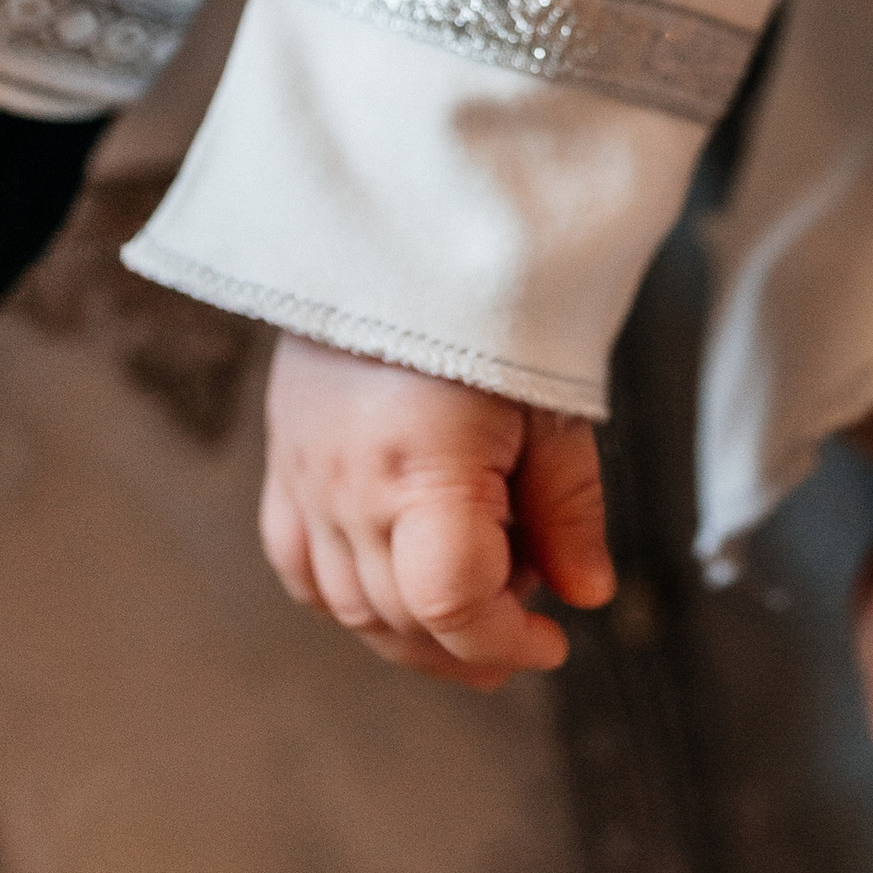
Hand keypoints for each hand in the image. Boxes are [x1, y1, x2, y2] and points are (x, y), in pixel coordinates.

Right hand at [259, 335, 614, 686]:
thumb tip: (586, 595)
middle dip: (472, 639)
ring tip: (477, 606)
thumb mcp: (553, 400)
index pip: (451, 603)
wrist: (401, 232)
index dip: (505, 640)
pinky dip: (348, 597)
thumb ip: (568, 506)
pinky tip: (396, 589)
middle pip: (403, 616)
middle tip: (529, 620)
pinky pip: (300, 567)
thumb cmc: (491, 309)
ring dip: (414, 631)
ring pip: (348, 606)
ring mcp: (306, 479)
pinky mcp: (285, 464)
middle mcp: (350, 486)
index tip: (552, 639)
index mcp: (422, 466)